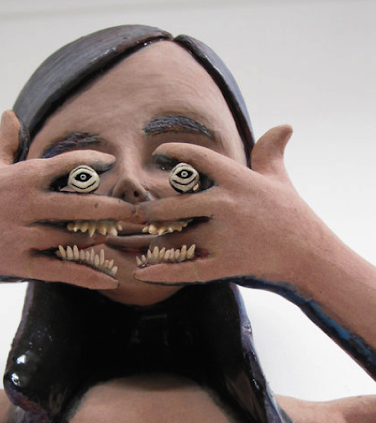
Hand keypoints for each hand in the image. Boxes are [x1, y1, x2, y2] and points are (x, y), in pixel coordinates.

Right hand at [0, 111, 135, 289]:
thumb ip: (5, 142)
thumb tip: (9, 113)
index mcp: (21, 179)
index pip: (63, 165)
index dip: (90, 162)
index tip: (111, 161)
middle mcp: (26, 206)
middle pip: (78, 206)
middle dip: (112, 208)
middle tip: (140, 211)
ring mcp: (24, 237)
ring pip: (72, 237)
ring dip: (101, 238)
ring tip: (126, 236)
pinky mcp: (23, 264)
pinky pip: (61, 270)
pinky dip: (87, 275)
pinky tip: (110, 278)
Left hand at [134, 126, 326, 290]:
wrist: (311, 256)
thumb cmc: (293, 216)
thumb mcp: (279, 181)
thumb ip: (270, 153)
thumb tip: (283, 127)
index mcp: (237, 181)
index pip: (199, 158)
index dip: (175, 153)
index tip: (160, 154)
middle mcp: (226, 205)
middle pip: (174, 205)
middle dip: (149, 210)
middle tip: (134, 212)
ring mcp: (224, 237)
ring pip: (175, 239)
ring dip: (151, 242)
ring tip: (135, 242)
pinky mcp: (225, 265)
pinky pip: (186, 270)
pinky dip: (162, 272)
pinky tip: (143, 271)